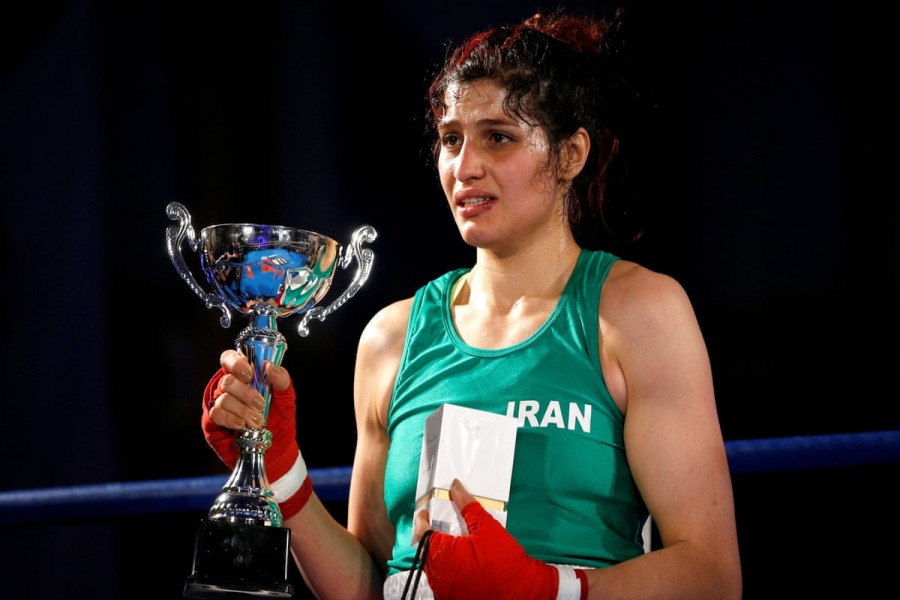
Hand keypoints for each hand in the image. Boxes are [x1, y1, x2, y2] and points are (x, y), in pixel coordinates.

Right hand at [201, 349, 311, 519]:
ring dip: (242, 409)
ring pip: (222, 398)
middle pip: (226, 380)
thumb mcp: (287, 399)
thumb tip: (270, 366)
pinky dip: (231, 419)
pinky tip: (242, 426)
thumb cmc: (280, 421)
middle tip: (261, 404)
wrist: (277, 451)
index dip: (236, 362)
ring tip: (256, 420)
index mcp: (244, 377)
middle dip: (245, 393)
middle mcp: (229, 389)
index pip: (229, 358)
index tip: (250, 373)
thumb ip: (282, 380)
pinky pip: (215, 414)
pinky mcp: (213, 423)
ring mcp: (219, 405)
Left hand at [416, 479, 586, 599]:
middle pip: (425, 549)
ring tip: (452, 541)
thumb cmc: (506, 562)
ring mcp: (444, 587)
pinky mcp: (452, 596)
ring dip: (438, 552)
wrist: (522, 591)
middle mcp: (438, 574)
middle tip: (440, 524)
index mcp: (442, 554)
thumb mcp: (487, 526)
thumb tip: (456, 488)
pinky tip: (460, 560)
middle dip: (431, 535)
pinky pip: (442, 578)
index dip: (422, 520)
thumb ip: (467, 505)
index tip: (426, 513)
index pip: (422, 532)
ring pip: (432, 565)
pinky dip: (446, 567)